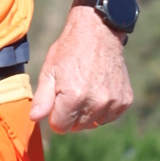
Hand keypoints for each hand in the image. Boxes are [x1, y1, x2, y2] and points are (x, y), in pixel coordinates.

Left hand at [30, 4, 133, 133]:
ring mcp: (113, 102)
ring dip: (87, 112)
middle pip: (77, 127)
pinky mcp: (125, 100)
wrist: (98, 32)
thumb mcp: (49, 71)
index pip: (60, 127)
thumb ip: (42, 98)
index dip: (56, 115)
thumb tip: (34, 118)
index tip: (58, 99)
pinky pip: (109, 117)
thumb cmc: (69, 51)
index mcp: (73, 97)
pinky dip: (103, 109)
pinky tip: (99, 90)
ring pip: (93, 124)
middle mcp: (96, 103)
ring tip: (86, 88)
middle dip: (71, 114)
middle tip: (72, 90)